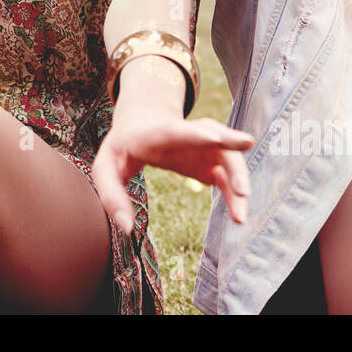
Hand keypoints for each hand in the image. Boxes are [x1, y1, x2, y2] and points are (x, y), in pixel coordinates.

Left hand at [92, 99, 254, 234]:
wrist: (141, 123)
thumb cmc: (121, 148)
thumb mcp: (105, 169)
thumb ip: (112, 197)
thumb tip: (128, 229)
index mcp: (152, 133)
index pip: (173, 131)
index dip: (194, 134)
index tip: (214, 137)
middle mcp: (182, 134)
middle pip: (209, 134)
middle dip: (227, 142)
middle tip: (246, 146)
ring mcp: (200, 144)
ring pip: (224, 155)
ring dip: (237, 178)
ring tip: (240, 213)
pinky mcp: (209, 158)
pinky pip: (228, 174)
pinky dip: (234, 193)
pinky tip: (238, 214)